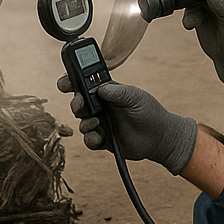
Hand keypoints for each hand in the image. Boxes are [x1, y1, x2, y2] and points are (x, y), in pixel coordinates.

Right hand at [55, 78, 196, 175]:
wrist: (159, 137)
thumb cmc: (149, 112)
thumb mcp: (135, 97)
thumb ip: (118, 92)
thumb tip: (100, 88)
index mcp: (107, 92)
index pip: (85, 85)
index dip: (72, 82)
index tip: (64, 83)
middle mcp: (101, 107)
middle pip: (78, 103)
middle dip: (75, 103)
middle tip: (79, 104)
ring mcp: (101, 124)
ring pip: (82, 123)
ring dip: (85, 123)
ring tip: (96, 123)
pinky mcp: (103, 140)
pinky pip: (89, 140)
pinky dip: (90, 139)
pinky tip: (100, 138)